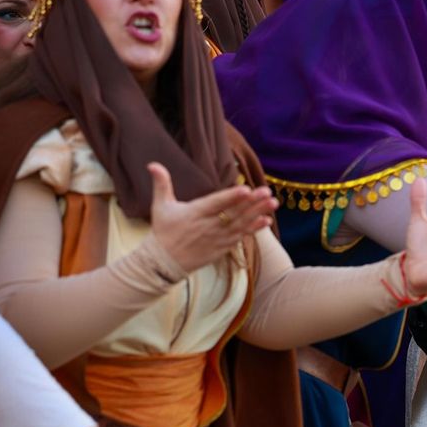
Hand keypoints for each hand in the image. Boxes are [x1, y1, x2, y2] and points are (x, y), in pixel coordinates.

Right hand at [148, 163, 276, 273]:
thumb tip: (152, 164)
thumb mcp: (160, 206)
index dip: (231, 197)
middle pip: (233, 213)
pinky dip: (253, 230)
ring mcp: (217, 238)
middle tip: (267, 192)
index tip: (246, 189)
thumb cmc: (163, 232)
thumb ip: (161, 184)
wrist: (163, 263)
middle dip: (252, 203)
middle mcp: (208, 226)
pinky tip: (266, 221)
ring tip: (273, 203)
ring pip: (241, 225)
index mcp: (195, 213)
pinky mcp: (222, 248)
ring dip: (258, 214)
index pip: (216, 204)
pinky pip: (240, 237)